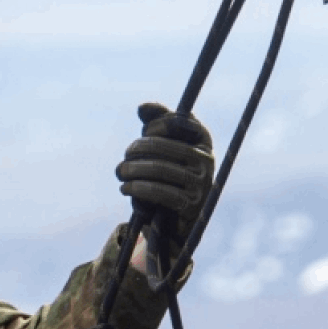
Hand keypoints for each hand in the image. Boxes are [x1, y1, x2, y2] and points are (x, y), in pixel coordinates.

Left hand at [116, 103, 214, 219]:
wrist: (174, 220)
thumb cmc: (166, 176)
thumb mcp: (162, 149)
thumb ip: (155, 124)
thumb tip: (142, 107)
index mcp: (203, 140)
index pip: (176, 122)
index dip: (154, 126)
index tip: (143, 134)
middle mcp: (206, 160)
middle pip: (163, 146)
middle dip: (137, 150)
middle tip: (125, 157)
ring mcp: (201, 183)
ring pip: (159, 169)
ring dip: (132, 170)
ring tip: (121, 173)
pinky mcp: (191, 205)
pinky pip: (159, 192)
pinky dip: (137, 188)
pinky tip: (125, 188)